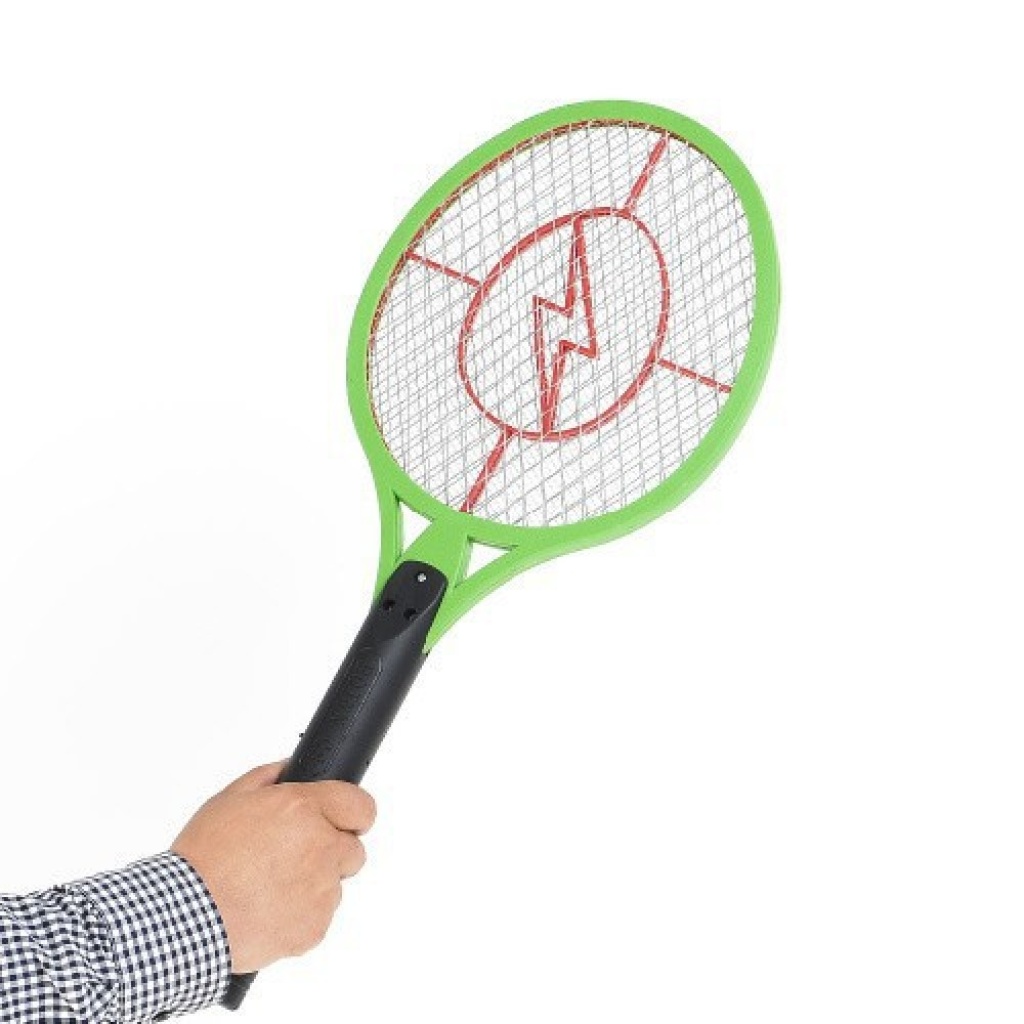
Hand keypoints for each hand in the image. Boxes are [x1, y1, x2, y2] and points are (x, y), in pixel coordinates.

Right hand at [172, 762, 375, 973]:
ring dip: (312, 885)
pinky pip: (320, 917)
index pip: (361, 806)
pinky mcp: (315, 927)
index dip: (351, 813)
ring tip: (269, 886)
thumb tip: (291, 769)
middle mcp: (320, 847)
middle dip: (329, 851)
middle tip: (291, 858)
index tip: (343, 820)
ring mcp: (321, 891)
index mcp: (303, 809)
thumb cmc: (202, 859)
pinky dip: (301, 916)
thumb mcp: (228, 799)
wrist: (184, 917)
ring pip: (335, 885)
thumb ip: (269, 778)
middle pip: (352, 849)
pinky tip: (268, 909)